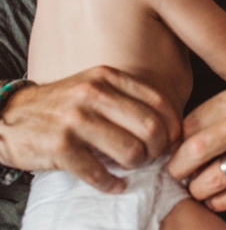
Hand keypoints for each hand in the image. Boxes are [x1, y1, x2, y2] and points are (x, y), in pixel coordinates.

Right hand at [0, 66, 180, 192]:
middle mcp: (94, 94)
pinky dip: (112, 183)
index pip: (159, 101)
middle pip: (150, 127)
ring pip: (130, 150)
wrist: (9, 116)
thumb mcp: (95, 86)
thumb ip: (128, 98)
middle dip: (160, 148)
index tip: (173, 140)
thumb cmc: (63, 104)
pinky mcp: (60, 147)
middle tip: (155, 157)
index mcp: (108, 77)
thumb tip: (169, 123)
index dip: (173, 125)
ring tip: (132, 166)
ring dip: (137, 165)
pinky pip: (98, 172)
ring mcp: (75, 120)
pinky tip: (115, 183)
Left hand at [168, 85, 225, 211]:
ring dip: (199, 189)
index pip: (190, 123)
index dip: (176, 144)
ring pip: (214, 178)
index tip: (175, 154)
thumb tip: (177, 144)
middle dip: (179, 169)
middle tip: (179, 176)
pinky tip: (217, 199)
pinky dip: (220, 202)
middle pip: (196, 149)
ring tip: (199, 189)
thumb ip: (218, 115)